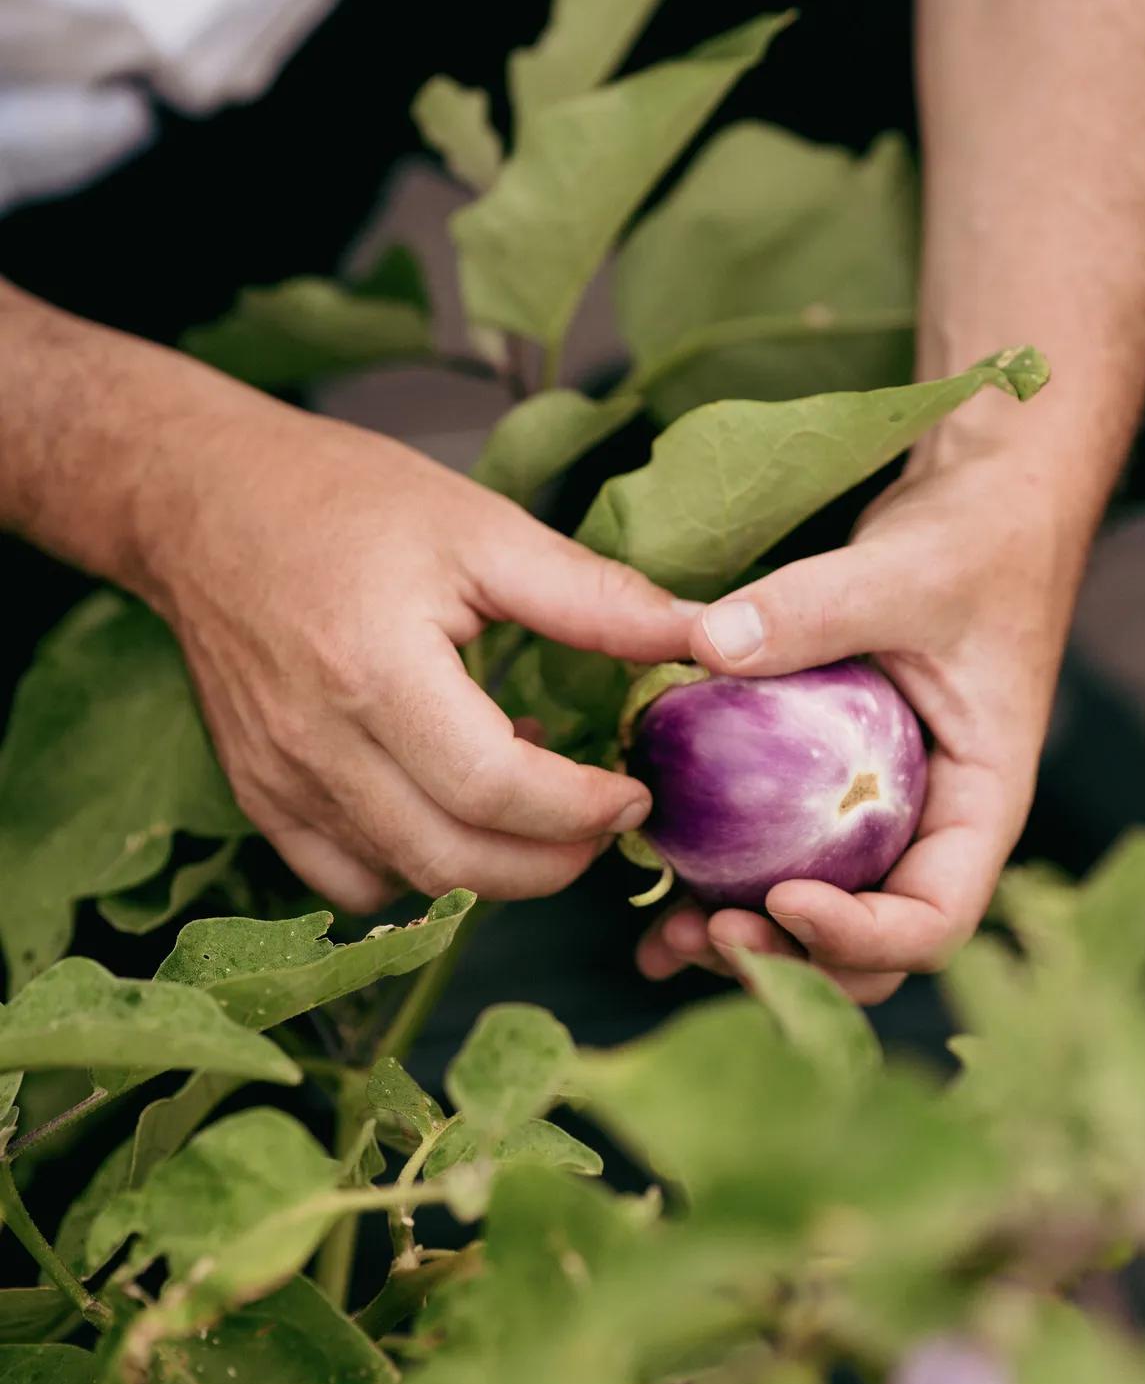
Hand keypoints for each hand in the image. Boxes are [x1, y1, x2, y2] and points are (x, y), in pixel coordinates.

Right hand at [137, 393, 694, 910]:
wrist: (205, 501)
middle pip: (454, 863)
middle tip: (607, 818)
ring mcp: (279, 782)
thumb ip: (594, 596)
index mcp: (375, 674)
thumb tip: (701, 634)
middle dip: (553, 862)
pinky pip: (349, 879)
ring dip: (492, 867)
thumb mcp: (482, 528)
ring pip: (407, 882)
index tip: (635, 791)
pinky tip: (452, 806)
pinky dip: (417, 868)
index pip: (495, 792)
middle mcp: (317, 746)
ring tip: (536, 800)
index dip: (582, 810)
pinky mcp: (259, 796)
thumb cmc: (346, 501)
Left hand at [636, 445, 1086, 1002]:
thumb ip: (816, 608)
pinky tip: (653, 890)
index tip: (782, 898)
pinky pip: (778, 848)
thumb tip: (704, 644)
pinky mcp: (825, 782)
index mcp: (980, 802)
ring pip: (818, 913)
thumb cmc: (975, 536)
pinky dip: (723, 879)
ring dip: (748, 939)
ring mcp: (876, 809)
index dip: (861, 936)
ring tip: (666, 938)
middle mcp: (930, 826)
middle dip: (789, 960)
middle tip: (701, 934)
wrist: (984, 495)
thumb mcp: (906, 570)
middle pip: (871, 945)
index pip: (936, 915)